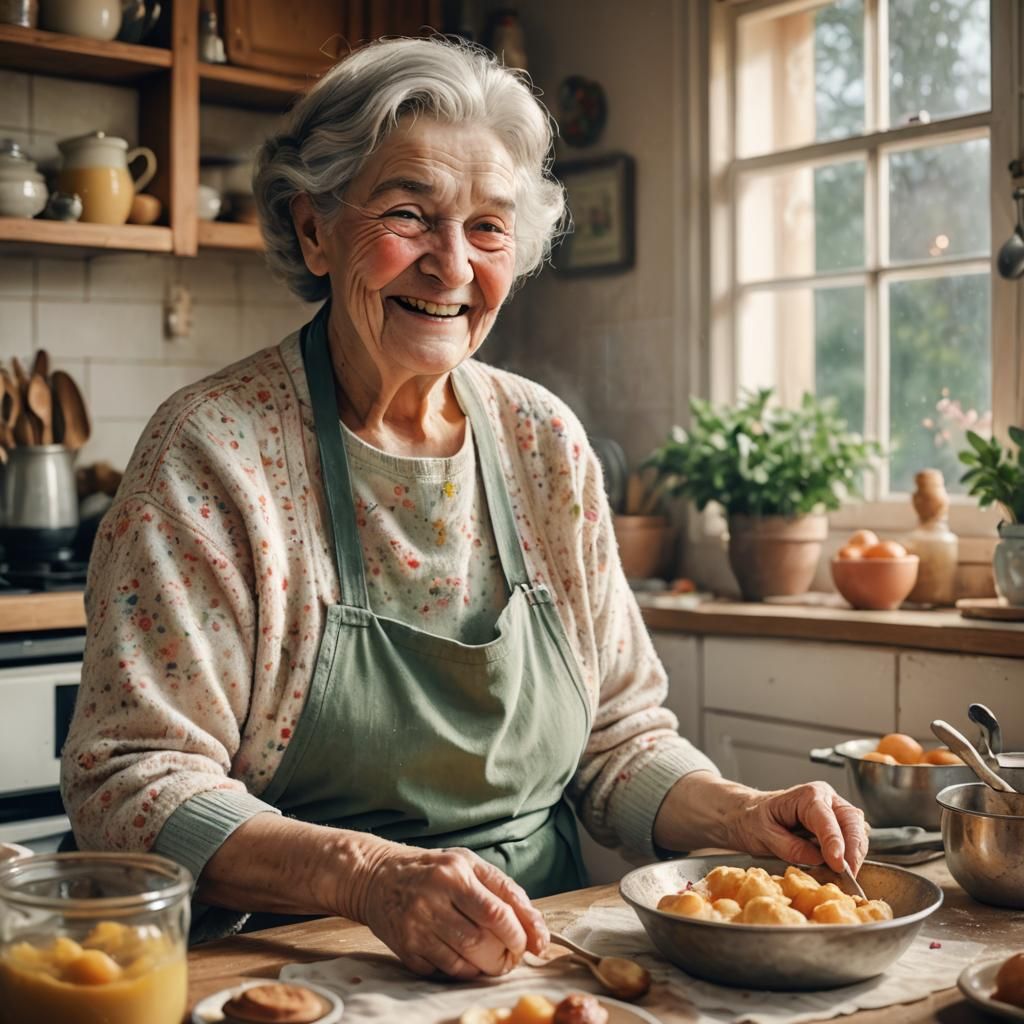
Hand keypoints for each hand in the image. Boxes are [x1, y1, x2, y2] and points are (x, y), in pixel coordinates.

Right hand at [358, 844, 548, 978]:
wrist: (376, 877)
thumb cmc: (433, 869)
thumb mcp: (469, 864)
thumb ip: (506, 891)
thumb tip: (537, 931)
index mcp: (455, 871)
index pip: (498, 911)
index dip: (520, 934)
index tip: (530, 943)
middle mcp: (435, 897)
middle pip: (483, 942)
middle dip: (506, 956)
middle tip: (512, 955)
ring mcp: (418, 925)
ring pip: (465, 961)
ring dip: (488, 967)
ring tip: (494, 959)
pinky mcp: (406, 948)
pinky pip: (445, 971)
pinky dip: (464, 972)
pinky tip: (467, 960)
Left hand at [725, 781, 868, 874]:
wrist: (750, 816)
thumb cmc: (755, 820)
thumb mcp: (763, 834)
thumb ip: (790, 847)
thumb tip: (818, 859)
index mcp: (806, 795)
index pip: (826, 818)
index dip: (834, 842)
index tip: (838, 864)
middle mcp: (825, 797)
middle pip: (851, 820)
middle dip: (853, 849)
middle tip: (848, 874)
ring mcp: (834, 809)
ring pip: (858, 829)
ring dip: (856, 852)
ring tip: (845, 874)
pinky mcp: (838, 824)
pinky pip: (854, 838)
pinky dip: (853, 854)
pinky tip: (843, 866)